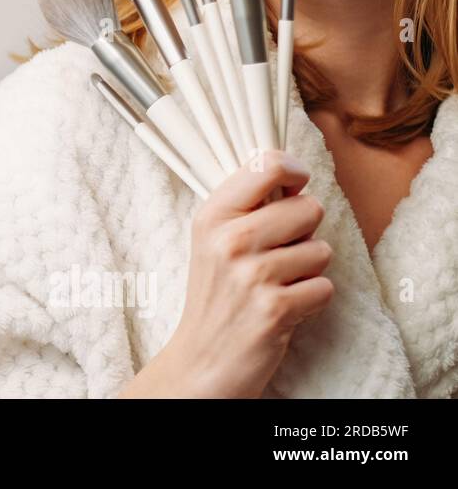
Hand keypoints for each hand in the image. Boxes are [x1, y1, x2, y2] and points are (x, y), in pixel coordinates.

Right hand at [122, 150, 333, 397]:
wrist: (201, 360)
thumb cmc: (216, 296)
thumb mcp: (213, 241)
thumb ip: (246, 206)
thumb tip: (293, 177)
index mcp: (212, 217)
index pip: (265, 165)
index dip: (293, 171)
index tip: (295, 184)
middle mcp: (229, 241)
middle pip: (308, 208)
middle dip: (305, 232)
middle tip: (279, 254)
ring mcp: (251, 275)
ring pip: (322, 250)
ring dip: (309, 271)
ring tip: (278, 285)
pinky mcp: (275, 309)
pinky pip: (324, 287)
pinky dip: (311, 301)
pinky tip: (284, 307)